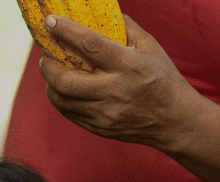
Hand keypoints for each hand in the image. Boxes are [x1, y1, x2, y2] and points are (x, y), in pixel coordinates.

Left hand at [39, 15, 202, 151]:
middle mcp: (114, 91)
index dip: (66, 32)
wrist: (174, 120)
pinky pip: (70, 114)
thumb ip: (125, 28)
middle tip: (46, 57)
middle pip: (66, 81)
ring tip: (52, 73)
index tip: (50, 22)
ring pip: (63, 101)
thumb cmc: (162, 78)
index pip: (89, 45)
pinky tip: (62, 90)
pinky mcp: (100, 128)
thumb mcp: (150, 47)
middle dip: (49, 67)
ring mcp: (105, 114)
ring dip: (50, 85)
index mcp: (128, 66)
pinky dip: (61, 100)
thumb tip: (99, 14)